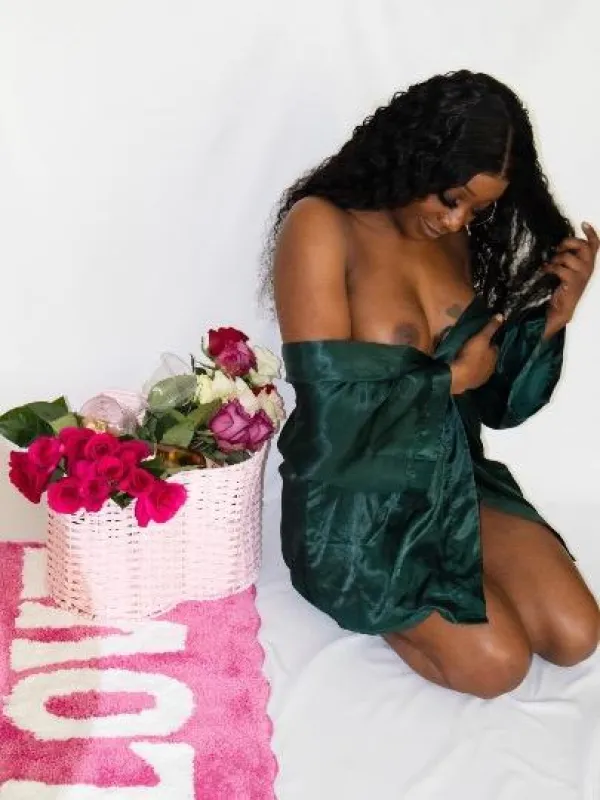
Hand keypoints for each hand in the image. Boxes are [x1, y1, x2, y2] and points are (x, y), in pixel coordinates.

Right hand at [450, 315, 503, 394]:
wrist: (458, 377)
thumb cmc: (470, 355)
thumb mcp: (481, 338)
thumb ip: (491, 327)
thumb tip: (502, 315)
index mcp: (495, 356)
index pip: (494, 347)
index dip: (488, 342)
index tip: (481, 339)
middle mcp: (492, 368)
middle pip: (488, 358)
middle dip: (483, 354)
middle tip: (472, 348)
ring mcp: (482, 378)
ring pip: (481, 367)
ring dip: (476, 363)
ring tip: (466, 357)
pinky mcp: (473, 384)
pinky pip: (473, 376)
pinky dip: (470, 371)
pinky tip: (463, 368)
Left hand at [544, 222, 598, 337]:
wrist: (561, 309)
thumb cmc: (562, 289)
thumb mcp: (568, 271)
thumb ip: (568, 258)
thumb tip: (557, 246)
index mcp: (588, 263)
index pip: (594, 245)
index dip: (591, 233)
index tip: (584, 223)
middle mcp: (588, 267)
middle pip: (583, 246)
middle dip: (568, 242)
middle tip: (558, 248)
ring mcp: (582, 274)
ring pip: (569, 257)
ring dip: (556, 258)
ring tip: (549, 264)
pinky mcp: (573, 281)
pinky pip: (560, 268)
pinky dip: (550, 267)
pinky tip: (545, 270)